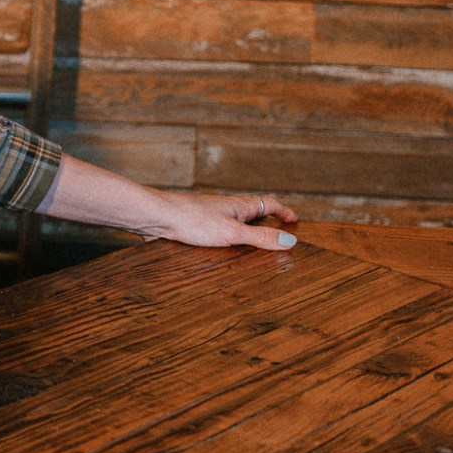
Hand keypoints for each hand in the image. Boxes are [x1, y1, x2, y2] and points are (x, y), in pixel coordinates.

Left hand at [141, 189, 299, 250]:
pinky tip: (226, 249)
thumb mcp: (232, 232)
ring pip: (237, 220)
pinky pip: (222, 229)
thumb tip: (291, 241)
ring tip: (258, 244)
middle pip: (254, 210)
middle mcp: (227, 207)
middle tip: (280, 231)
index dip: (284, 211)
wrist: (157, 216)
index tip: (295, 220)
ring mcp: (212, 215)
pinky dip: (232, 237)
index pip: (269, 203)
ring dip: (250, 228)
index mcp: (240, 206)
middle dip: (269, 219)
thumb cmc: (192, 220)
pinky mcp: (198, 225)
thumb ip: (261, 237)